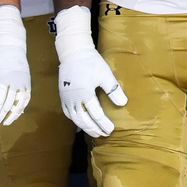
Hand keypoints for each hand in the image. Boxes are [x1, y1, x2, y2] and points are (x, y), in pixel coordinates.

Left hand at [0, 4, 30, 126]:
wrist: (11, 44)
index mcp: (4, 78)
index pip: (1, 99)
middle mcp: (16, 82)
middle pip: (10, 103)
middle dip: (2, 115)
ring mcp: (23, 83)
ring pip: (20, 102)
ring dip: (14, 114)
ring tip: (6, 123)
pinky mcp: (27, 82)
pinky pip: (26, 98)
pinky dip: (22, 107)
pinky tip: (17, 113)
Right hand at [54, 6, 126, 137]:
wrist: (73, 52)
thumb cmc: (91, 62)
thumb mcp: (105, 74)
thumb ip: (113, 90)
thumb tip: (123, 104)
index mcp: (85, 94)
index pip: (95, 114)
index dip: (103, 123)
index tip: (111, 130)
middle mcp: (73, 99)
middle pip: (83, 119)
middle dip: (94, 128)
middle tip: (103, 134)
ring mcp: (66, 98)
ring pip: (75, 118)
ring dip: (85, 126)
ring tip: (94, 132)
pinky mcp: (62, 96)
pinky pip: (67, 112)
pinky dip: (75, 120)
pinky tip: (80, 123)